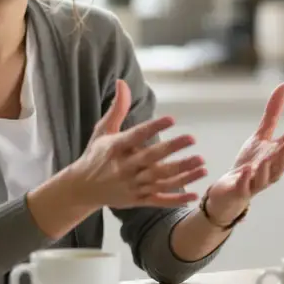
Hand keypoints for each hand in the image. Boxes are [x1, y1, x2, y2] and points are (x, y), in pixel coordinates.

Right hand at [69, 79, 207, 208]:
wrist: (82, 189)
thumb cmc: (95, 155)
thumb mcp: (102, 131)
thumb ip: (117, 109)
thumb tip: (122, 82)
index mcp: (116, 148)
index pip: (137, 136)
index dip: (154, 127)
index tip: (171, 119)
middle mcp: (125, 168)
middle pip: (151, 158)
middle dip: (172, 149)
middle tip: (192, 139)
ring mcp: (132, 186)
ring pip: (160, 180)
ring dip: (182, 174)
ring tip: (201, 164)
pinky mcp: (138, 200)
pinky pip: (159, 200)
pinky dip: (176, 199)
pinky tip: (194, 194)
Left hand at [205, 84, 283, 222]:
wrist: (229, 190)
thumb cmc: (250, 162)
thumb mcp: (261, 135)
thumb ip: (274, 114)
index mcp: (277, 157)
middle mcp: (271, 171)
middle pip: (283, 162)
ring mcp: (256, 182)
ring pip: (267, 176)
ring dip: (269, 167)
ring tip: (269, 155)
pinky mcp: (240, 190)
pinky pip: (244, 186)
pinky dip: (246, 179)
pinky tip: (246, 170)